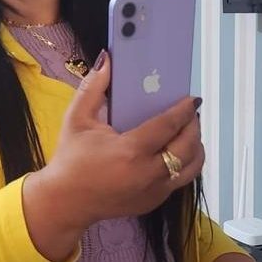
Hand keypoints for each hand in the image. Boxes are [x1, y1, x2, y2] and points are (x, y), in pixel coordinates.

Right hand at [23, 50, 203, 260]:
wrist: (66, 202)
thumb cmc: (70, 158)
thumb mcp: (76, 119)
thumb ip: (92, 87)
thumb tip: (107, 60)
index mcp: (130, 151)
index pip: (168, 126)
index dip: (184, 111)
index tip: (193, 99)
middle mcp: (149, 173)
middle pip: (188, 147)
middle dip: (193, 126)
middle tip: (190, 112)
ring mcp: (154, 192)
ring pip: (191, 167)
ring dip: (195, 146)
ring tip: (187, 131)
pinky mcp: (154, 202)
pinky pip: (180, 180)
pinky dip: (185, 163)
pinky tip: (173, 151)